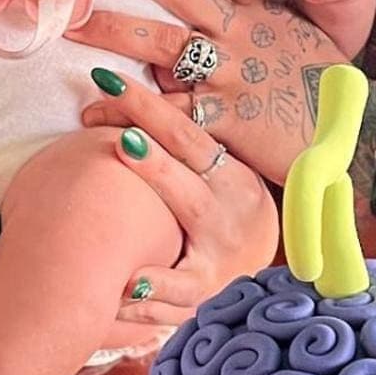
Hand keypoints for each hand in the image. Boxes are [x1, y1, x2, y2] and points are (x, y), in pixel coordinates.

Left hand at [68, 0, 354, 183]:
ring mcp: (232, 74)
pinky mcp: (226, 117)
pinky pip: (166, 110)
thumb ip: (257, 21)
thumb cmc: (322, 90)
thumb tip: (214, 16)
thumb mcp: (297, 40)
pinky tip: (92, 110)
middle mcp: (242, 35)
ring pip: (163, 43)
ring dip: (113, 30)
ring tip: (71, 23)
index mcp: (259, 13)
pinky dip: (128, 111)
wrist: (354, 139)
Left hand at [80, 74, 278, 326]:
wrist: (266, 277)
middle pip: (187, 179)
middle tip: (120, 139)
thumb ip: (181, 146)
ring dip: (157, 229)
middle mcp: (227, 207)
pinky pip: (180, 292)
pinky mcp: (208, 292)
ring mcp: (220, 251)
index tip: (108, 82)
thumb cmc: (227, 213)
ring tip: (127, 216)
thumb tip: (130, 95)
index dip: (148, 106)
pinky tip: (125, 290)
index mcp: (227, 171)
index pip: (185, 133)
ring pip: (190, 231)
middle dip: (153, 160)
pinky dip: (154, 293)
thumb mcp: (219, 176)